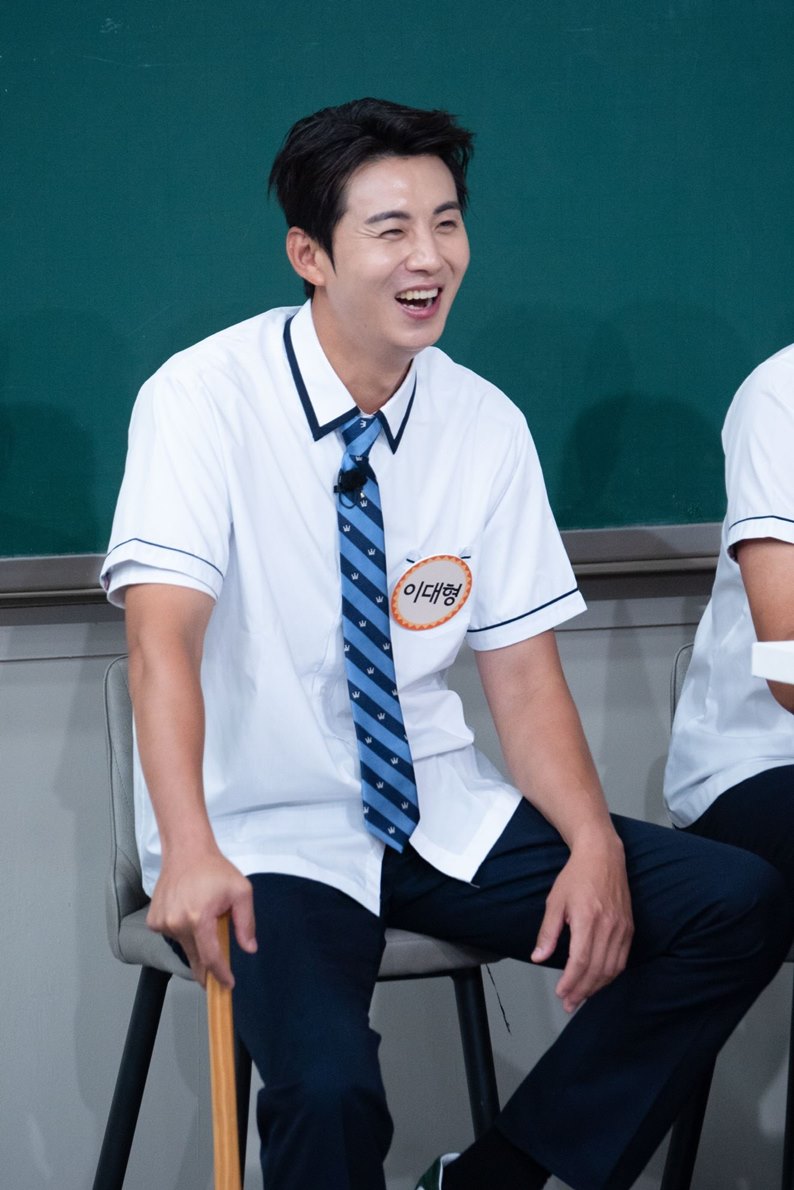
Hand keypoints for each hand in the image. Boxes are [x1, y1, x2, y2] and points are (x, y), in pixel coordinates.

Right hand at [146, 849, 256, 988]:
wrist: (186, 852)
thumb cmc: (216, 870)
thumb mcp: (241, 892)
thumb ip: (246, 923)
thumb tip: (249, 949)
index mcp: (199, 918)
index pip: (210, 957)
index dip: (220, 974)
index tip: (228, 985)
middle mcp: (177, 924)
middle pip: (195, 957)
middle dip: (207, 968)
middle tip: (217, 975)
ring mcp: (162, 923)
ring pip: (184, 946)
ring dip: (195, 944)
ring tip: (202, 919)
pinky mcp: (154, 920)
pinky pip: (172, 936)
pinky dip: (182, 933)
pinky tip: (188, 913)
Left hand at [531, 829, 633, 1012]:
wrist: (603, 855)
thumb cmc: (577, 876)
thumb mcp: (555, 902)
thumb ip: (548, 932)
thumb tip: (538, 957)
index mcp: (588, 918)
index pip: (580, 960)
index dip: (571, 981)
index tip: (561, 993)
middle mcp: (608, 925)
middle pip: (597, 969)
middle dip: (582, 990)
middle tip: (568, 1002)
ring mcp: (622, 927)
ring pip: (612, 968)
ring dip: (596, 987)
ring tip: (581, 996)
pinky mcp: (629, 928)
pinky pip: (622, 959)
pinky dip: (610, 974)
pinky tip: (598, 981)